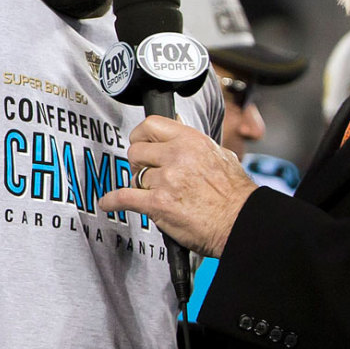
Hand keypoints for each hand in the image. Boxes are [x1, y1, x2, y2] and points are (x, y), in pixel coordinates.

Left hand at [98, 115, 255, 257]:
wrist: (241, 223)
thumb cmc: (235, 195)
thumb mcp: (221, 155)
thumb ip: (196, 143)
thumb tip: (178, 125)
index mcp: (191, 141)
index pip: (151, 125)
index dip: (141, 135)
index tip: (139, 143)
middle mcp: (177, 156)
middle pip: (136, 152)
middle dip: (138, 164)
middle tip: (147, 174)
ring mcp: (167, 180)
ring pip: (135, 177)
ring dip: (140, 187)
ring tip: (154, 195)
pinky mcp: (158, 204)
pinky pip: (124, 198)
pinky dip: (113, 201)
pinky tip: (108, 203)